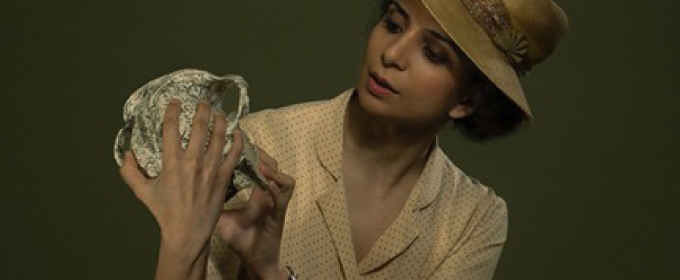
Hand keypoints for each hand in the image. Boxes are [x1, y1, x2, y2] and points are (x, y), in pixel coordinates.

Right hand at [120, 100, 243, 278]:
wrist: (187, 232)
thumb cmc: (164, 212)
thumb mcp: (143, 192)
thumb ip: (130, 172)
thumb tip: (126, 154)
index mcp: (171, 163)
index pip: (171, 128)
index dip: (173, 111)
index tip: (175, 102)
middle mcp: (192, 162)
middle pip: (199, 127)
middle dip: (202, 110)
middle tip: (203, 102)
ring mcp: (210, 169)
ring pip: (219, 137)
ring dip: (221, 121)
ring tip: (220, 112)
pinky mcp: (223, 177)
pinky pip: (234, 154)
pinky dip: (237, 141)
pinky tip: (238, 132)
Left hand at [216, 148, 294, 279]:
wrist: (254, 259)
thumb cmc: (240, 238)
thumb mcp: (223, 215)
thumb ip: (213, 200)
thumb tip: (191, 188)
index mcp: (257, 191)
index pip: (257, 165)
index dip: (249, 153)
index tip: (236, 141)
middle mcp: (269, 194)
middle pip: (271, 165)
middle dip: (261, 154)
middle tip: (247, 146)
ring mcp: (276, 203)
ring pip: (282, 176)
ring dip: (271, 169)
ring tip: (259, 163)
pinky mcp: (280, 214)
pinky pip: (284, 196)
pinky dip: (277, 187)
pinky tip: (266, 182)